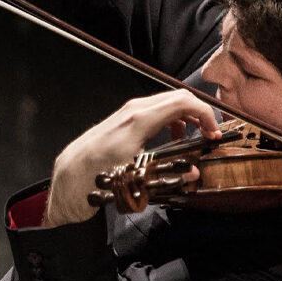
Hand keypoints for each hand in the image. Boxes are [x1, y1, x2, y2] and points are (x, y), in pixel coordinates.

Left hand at [44, 89, 220, 226]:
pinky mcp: (124, 120)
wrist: (67, 180)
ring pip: (167, 103)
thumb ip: (169, 175)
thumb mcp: (135, 182)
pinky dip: (171, 120)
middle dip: (199, 114)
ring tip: (195, 137)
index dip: (206, 114)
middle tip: (210, 135)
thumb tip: (194, 172)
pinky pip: (155, 111)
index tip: (214, 132)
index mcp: (139, 120)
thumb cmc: (94, 179)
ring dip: (186, 117)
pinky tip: (172, 137)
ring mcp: (128, 113)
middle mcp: (134, 110)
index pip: (183, 101)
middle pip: (178, 98)